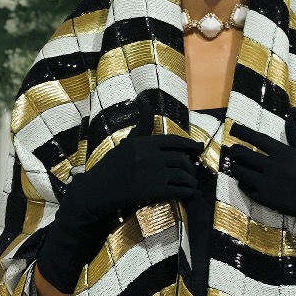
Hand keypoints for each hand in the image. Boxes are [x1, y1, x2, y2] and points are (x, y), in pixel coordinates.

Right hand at [37, 129, 199, 294]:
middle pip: (180, 159)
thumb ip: (140, 128)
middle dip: (190, 167)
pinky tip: (190, 194)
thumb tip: (144, 101)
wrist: (96, 193)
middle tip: (192, 173)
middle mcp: (149, 156)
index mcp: (142, 143)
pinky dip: (188, 192)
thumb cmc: (110, 169)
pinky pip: (179, 190)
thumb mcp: (125, 144)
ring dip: (191, 181)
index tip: (199, 148)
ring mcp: (152, 174)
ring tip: (191, 185)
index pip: (173, 141)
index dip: (190, 144)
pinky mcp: (154, 191)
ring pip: (182, 175)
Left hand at [225, 130, 295, 276]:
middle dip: (234, 152)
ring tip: (234, 165)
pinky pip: (247, 190)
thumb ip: (295, 138)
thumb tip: (289, 120)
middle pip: (244, 155)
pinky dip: (243, 184)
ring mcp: (268, 184)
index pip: (257, 138)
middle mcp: (273, 166)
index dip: (242, 132)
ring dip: (236, 168)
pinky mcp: (267, 201)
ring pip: (241, 173)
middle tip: (230, 149)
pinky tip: (244, 181)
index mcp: (285, 153)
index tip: (233, 128)